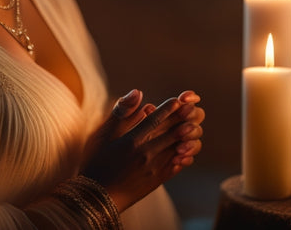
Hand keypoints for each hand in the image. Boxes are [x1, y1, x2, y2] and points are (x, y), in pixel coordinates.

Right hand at [81, 89, 203, 212]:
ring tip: (193, 127)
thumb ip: (121, 113)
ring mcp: (153, 169)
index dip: (168, 109)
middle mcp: (146, 154)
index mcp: (132, 141)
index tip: (178, 100)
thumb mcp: (103, 134)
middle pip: (169, 133)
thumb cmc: (96, 162)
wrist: (96, 198)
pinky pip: (176, 166)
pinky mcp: (156, 181)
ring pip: (176, 149)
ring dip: (186, 137)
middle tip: (193, 109)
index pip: (155, 120)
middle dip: (182, 120)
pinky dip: (183, 156)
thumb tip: (137, 92)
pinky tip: (188, 150)